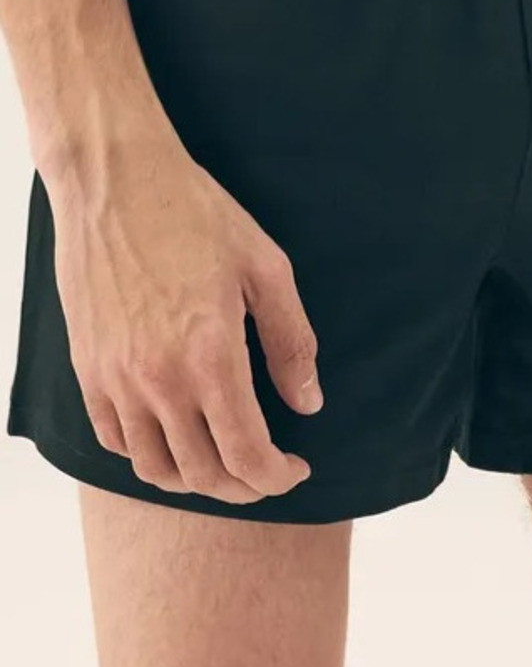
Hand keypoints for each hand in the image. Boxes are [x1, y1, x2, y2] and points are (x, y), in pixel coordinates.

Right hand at [46, 133, 320, 503]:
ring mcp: (116, 378)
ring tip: (223, 461)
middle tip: (268, 472)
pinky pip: (114, 439)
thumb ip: (291, 341)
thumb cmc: (195, 213)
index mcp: (211, 355)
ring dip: (196, 479)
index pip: (246, 454)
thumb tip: (309, 402)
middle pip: (203, 474)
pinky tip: (173, 437)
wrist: (116, 180)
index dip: (277, 477)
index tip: (296, 468)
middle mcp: (159, 379)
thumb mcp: (265, 267)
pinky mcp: (88, 368)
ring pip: (155, 468)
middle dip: (245, 487)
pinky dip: (148, 454)